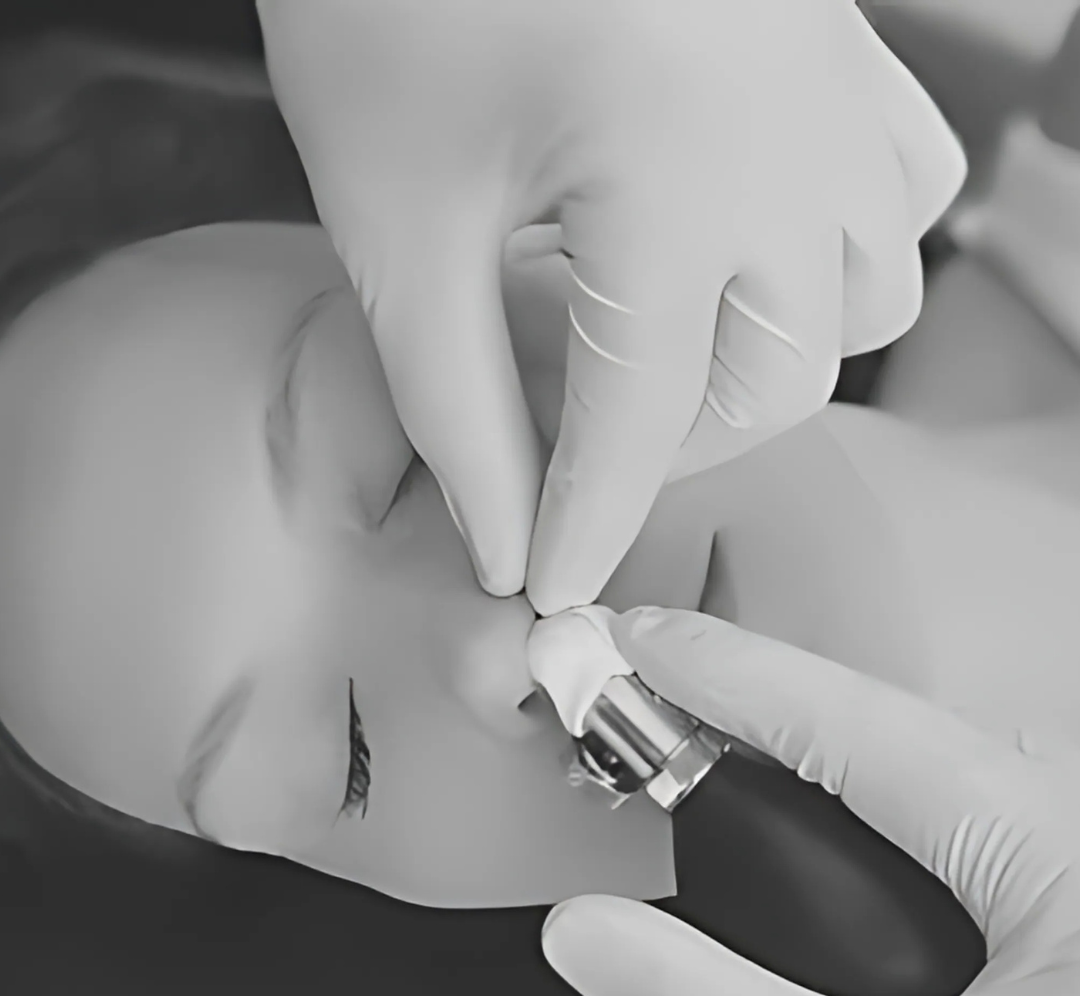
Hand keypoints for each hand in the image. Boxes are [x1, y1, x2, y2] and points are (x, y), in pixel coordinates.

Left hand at [256, 0, 965, 612]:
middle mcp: (796, 147)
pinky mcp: (835, 49)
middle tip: (570, 455)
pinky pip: (893, 190)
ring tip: (656, 363)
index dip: (583, 526)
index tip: (544, 592)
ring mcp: (836, 89)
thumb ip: (458, 405)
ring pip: (863, 300)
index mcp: (683, 182)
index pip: (638, 426)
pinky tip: (749, 260)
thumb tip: (505, 541)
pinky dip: (832, 260)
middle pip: (773, 385)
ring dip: (763, 367)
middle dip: (668, 452)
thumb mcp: (399, 221)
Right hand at [542, 606, 1079, 995]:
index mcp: (1057, 853)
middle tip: (637, 727)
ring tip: (695, 800)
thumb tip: (587, 936)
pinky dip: (849, 875)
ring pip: (909, 821)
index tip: (630, 640)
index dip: (723, 669)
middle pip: (878, 761)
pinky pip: (938, 877)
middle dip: (747, 734)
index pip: (851, 722)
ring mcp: (1060, 900)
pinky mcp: (1053, 944)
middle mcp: (1065, 852)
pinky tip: (800, 913)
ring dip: (794, 811)